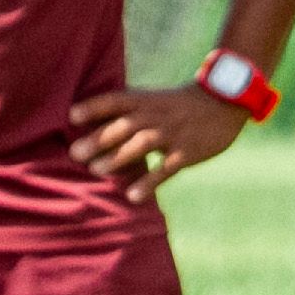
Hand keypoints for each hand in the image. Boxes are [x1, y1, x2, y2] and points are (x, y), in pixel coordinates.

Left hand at [68, 84, 251, 202]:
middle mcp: (156, 115)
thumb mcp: (151, 99)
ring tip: (96, 171)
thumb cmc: (176, 105)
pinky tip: (132, 196)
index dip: (94, 106)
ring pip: (142, 144)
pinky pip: (167, 168)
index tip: (71, 116)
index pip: (116, 100)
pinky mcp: (187, 152)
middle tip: (74, 154)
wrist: (223, 102)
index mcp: (145, 100)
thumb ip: (124, 110)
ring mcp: (173, 133)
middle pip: (124, 125)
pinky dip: (149, 182)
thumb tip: (83, 122)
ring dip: (118, 158)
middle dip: (98, 139)